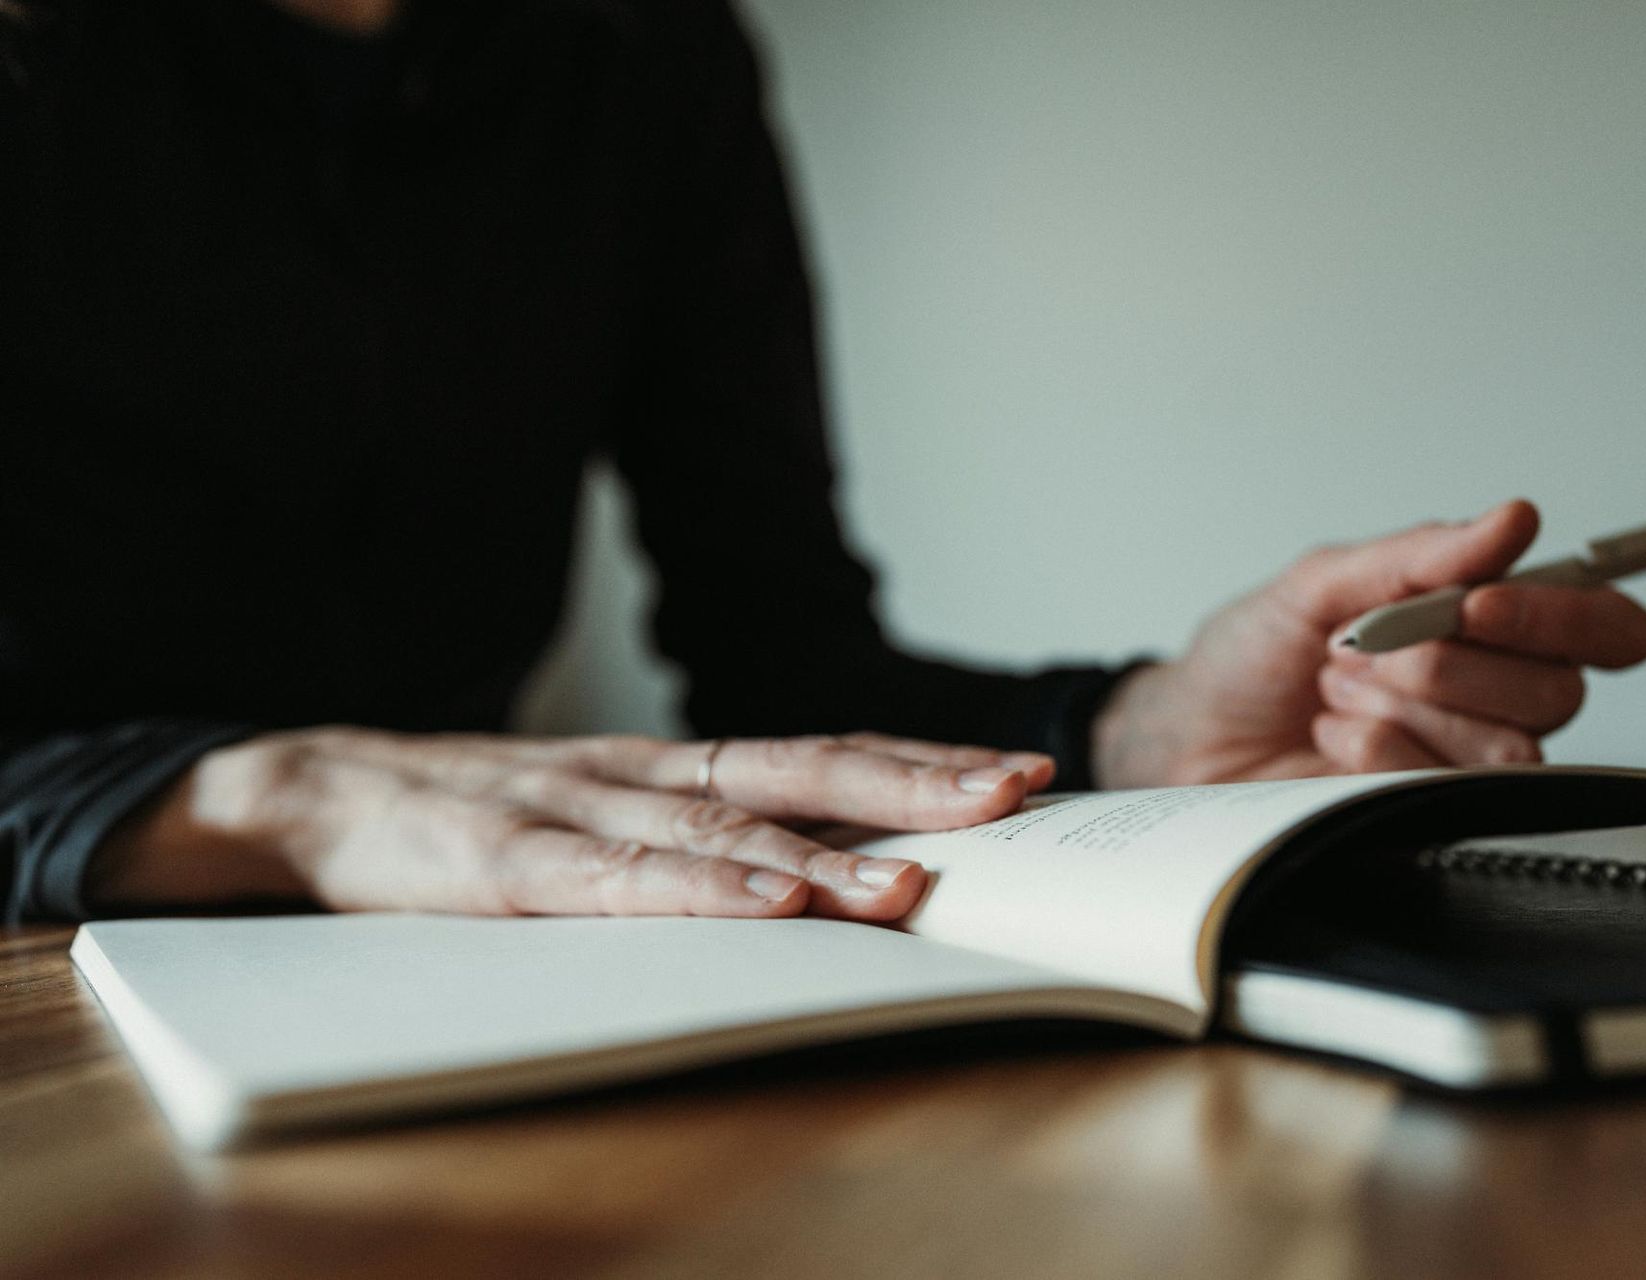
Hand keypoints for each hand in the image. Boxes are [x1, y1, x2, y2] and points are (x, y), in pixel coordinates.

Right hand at [87, 727, 1053, 920]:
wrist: (328, 788)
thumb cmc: (491, 811)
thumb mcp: (614, 811)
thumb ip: (706, 828)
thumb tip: (833, 865)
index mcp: (680, 765)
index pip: (825, 754)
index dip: (924, 762)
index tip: (1022, 774)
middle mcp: (650, 772)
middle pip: (802, 769)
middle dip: (915, 784)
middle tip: (1014, 792)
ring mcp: (582, 808)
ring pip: (722, 828)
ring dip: (822, 854)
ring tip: (911, 880)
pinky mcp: (513, 861)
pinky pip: (620, 880)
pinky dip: (700, 891)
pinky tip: (766, 905)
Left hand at [1091, 499, 1645, 785]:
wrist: (1189, 731)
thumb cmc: (1255, 654)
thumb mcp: (1321, 582)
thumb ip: (1420, 556)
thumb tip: (1512, 520)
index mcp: (1493, 623)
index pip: (1606, 624)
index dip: (1562, 614)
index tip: (1476, 604)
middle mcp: (1499, 694)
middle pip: (1559, 687)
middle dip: (1447, 663)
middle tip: (1364, 648)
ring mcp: (1468, 760)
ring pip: (1510, 743)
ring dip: (1404, 704)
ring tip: (1336, 688)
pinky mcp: (1430, 812)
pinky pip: (1447, 784)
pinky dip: (1377, 750)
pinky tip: (1333, 736)